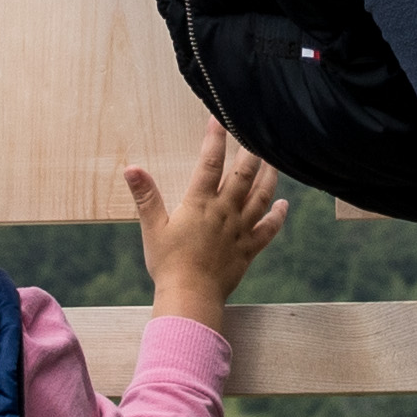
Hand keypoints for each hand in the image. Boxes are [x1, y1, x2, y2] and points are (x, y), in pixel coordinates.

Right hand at [124, 131, 287, 322]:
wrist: (190, 297)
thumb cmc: (168, 264)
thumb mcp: (153, 228)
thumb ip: (146, 196)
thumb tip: (131, 169)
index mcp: (200, 204)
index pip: (210, 163)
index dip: (215, 139)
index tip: (219, 119)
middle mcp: (225, 212)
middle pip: (243, 174)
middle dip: (251, 150)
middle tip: (257, 132)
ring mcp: (240, 230)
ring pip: (261, 196)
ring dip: (270, 176)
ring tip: (275, 159)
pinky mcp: (249, 249)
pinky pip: (269, 229)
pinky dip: (278, 216)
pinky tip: (284, 204)